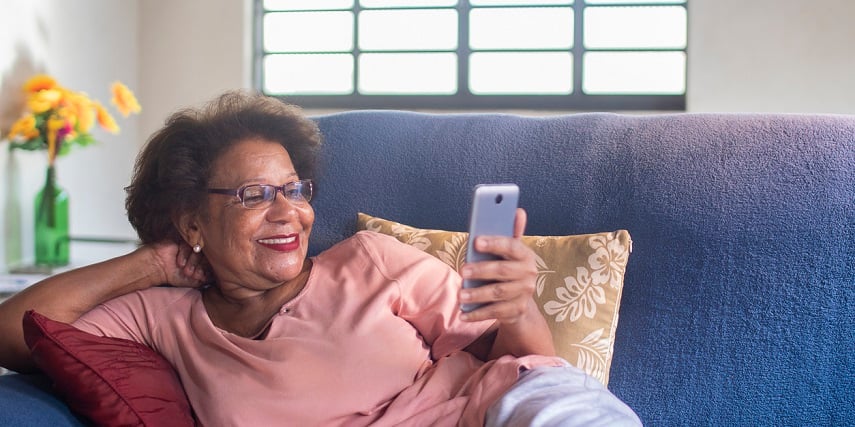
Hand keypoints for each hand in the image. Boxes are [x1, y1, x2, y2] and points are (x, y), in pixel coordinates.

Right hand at [144, 241, 207, 287]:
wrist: (157, 269)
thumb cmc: (174, 275)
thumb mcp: (194, 281)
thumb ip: (207, 278)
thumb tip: (217, 276)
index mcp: (203, 261)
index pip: (213, 262)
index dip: (208, 270)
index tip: (199, 277)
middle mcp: (199, 252)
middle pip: (208, 256)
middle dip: (201, 266)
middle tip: (192, 274)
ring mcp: (191, 245)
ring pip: (200, 250)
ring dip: (193, 262)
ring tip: (185, 270)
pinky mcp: (183, 239)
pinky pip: (190, 244)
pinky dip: (185, 254)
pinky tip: (178, 262)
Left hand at [458, 208, 537, 323]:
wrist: (519, 302)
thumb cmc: (507, 269)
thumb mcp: (509, 252)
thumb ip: (509, 233)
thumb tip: (518, 211)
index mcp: (525, 255)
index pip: (511, 246)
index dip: (494, 243)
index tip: (476, 241)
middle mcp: (528, 274)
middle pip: (503, 271)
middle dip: (482, 270)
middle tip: (463, 271)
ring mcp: (523, 293)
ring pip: (498, 293)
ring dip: (477, 294)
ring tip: (460, 295)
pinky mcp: (516, 310)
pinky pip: (495, 312)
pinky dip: (477, 314)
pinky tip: (463, 314)